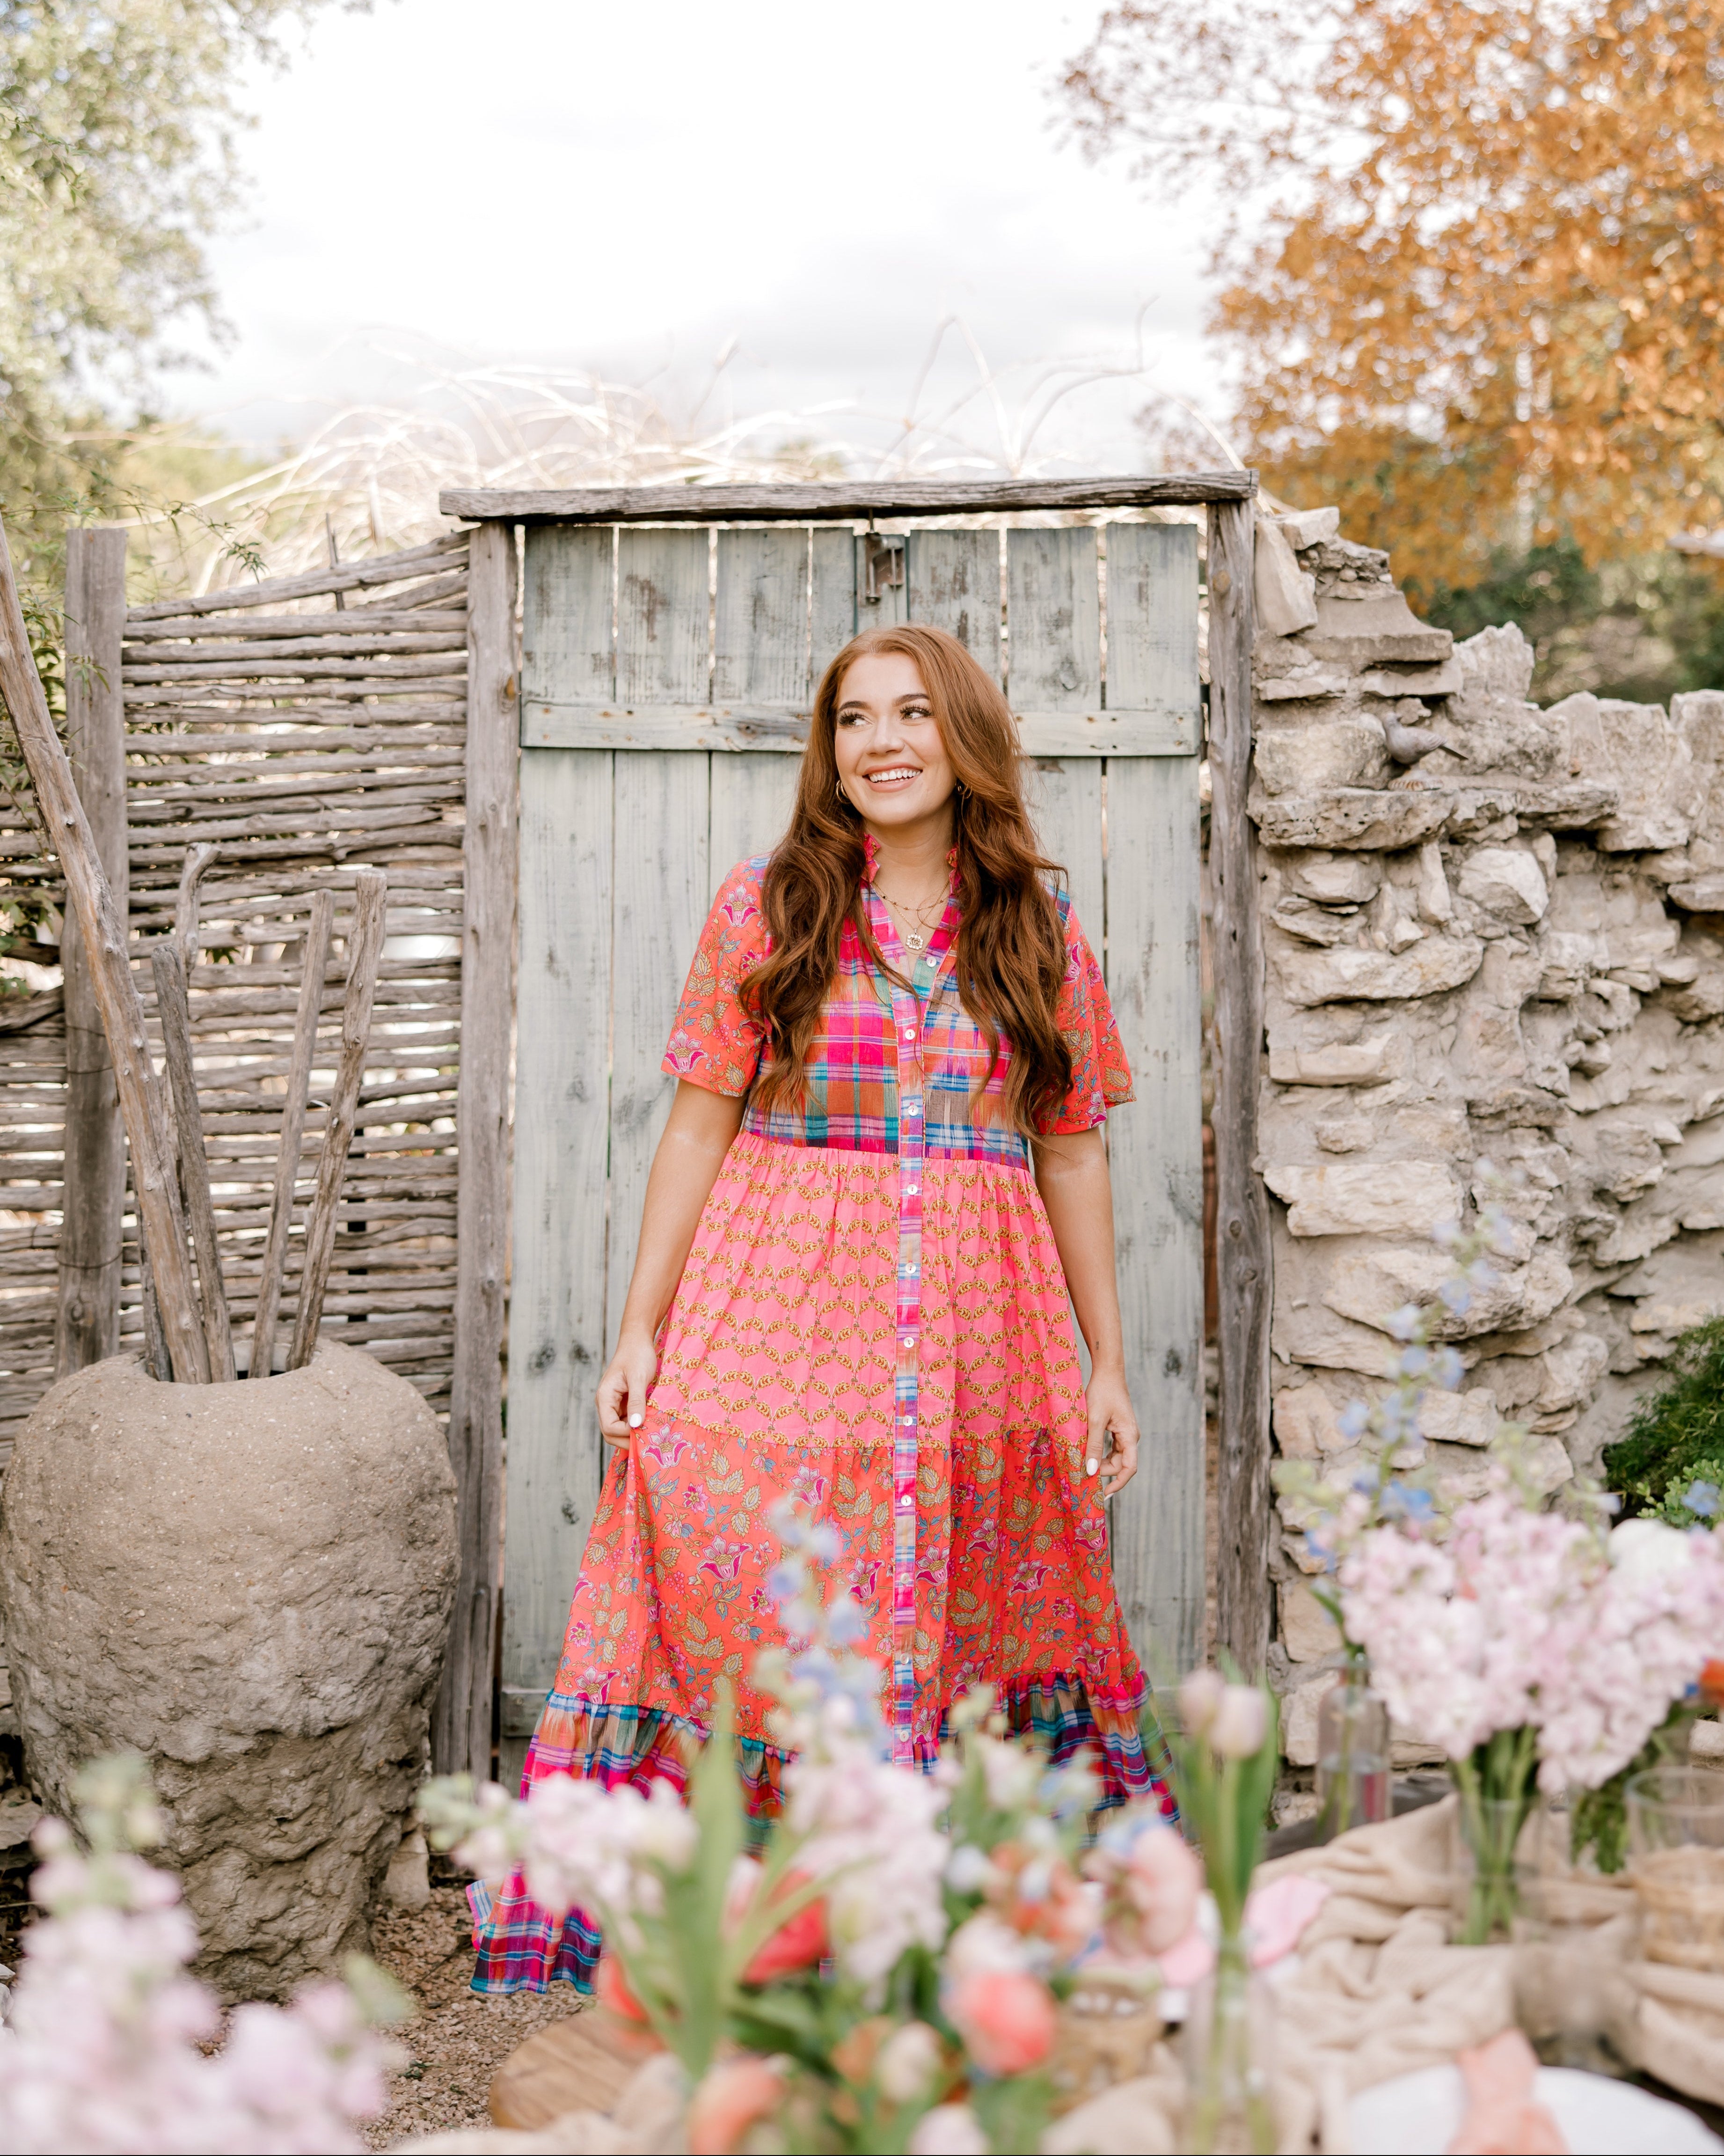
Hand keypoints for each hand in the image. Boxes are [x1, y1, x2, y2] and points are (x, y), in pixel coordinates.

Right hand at [597, 1332, 656, 1445]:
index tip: (644, 1431)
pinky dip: (638, 1425)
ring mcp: (615, 1405)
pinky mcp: (624, 1404)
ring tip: (652, 1435)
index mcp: (604, 1397)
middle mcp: (606, 1404)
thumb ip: (636, 1401)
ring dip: (634, 1434)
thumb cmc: (637, 1355)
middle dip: (628, 1439)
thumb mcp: (638, 1377)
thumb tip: (636, 1425)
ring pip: (620, 1429)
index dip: (625, 1433)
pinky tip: (652, 1425)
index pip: (608, 1427)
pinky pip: (628, 1421)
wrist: (637, 1341)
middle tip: (648, 1441)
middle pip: (611, 1432)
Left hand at [1083, 1367, 1138, 1499]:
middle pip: (1120, 1464)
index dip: (1118, 1483)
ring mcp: (1125, 1433)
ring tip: (1082, 1464)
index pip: (1129, 1468)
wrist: (1107, 1372)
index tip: (1103, 1494)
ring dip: (1100, 1463)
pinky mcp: (1117, 1429)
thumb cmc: (1102, 1392)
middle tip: (1082, 1474)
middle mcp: (1130, 1436)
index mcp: (1129, 1436)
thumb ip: (1093, 1445)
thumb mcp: (1094, 1420)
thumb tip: (1090, 1471)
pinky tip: (1086, 1453)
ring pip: (1114, 1457)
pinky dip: (1099, 1453)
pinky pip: (1110, 1448)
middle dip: (1103, 1472)